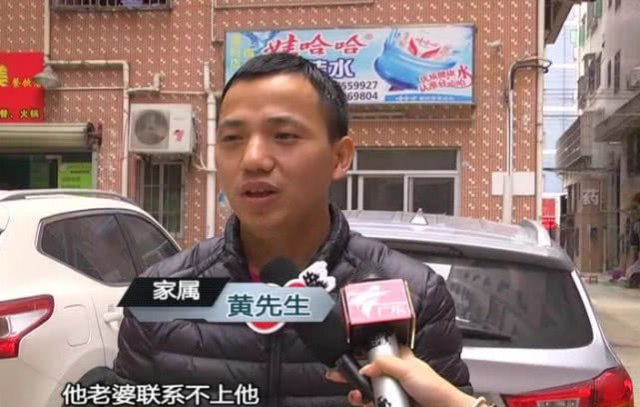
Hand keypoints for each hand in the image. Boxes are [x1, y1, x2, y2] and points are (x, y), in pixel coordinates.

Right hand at [325, 346, 476, 406]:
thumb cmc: (435, 388)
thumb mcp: (408, 369)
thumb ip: (384, 365)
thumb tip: (365, 367)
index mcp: (400, 361)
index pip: (378, 352)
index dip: (363, 354)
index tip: (348, 357)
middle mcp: (395, 376)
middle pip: (368, 375)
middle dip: (355, 377)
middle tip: (339, 377)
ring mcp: (393, 393)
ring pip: (369, 393)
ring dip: (359, 395)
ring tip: (357, 396)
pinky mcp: (392, 406)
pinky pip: (374, 405)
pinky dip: (367, 405)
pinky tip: (365, 404)